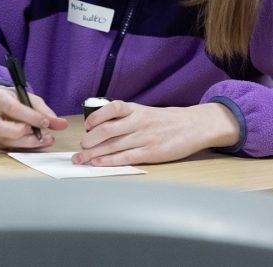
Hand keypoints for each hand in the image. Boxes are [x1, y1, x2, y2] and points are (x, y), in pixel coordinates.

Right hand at [0, 85, 67, 149]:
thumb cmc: (9, 99)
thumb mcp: (25, 97)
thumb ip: (43, 110)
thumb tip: (62, 124)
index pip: (12, 109)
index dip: (30, 117)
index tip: (46, 122)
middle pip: (3, 129)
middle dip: (25, 134)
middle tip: (44, 135)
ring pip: (8, 143)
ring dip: (30, 143)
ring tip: (47, 139)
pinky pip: (12, 149)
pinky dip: (28, 148)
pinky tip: (39, 143)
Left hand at [72, 101, 238, 165]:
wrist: (194, 126)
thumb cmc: (166, 120)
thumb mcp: (145, 112)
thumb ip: (125, 117)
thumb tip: (99, 125)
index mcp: (136, 109)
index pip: (112, 108)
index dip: (95, 117)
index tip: (86, 126)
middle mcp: (139, 122)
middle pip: (108, 130)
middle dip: (89, 140)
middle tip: (79, 148)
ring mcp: (145, 138)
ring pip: (114, 146)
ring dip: (94, 154)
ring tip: (81, 159)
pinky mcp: (152, 153)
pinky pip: (126, 157)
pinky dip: (110, 161)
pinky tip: (98, 163)